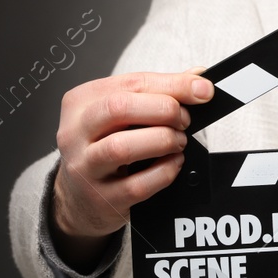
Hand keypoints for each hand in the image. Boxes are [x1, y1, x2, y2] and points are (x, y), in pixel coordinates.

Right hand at [50, 67, 211, 267]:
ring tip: (178, 142)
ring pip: (122, 147)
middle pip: (119, 108)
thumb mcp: (120, 116)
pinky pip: (137, 184)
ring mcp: (84, 168)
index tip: (203, 89)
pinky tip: (173, 163)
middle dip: (164, 110)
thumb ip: (156, 93)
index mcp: (80, 103)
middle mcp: (75, 133)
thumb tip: (197, 78)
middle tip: (184, 120)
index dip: (173, 84)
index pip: (130, 83)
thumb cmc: (103, 148)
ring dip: (163, 140)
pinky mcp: (101, 199)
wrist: (80, 198)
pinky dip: (165, 171)